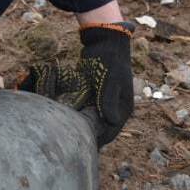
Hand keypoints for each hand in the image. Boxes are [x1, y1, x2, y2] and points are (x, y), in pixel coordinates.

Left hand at [20, 23, 133, 146]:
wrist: (104, 41)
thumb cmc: (110, 60)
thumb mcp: (110, 80)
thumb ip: (108, 100)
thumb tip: (110, 122)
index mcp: (123, 107)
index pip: (111, 131)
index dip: (98, 141)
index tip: (82, 149)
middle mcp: (115, 108)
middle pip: (101, 129)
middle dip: (88, 136)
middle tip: (71, 146)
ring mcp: (104, 101)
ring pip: (93, 121)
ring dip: (83, 127)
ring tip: (67, 136)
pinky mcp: (94, 94)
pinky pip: (86, 110)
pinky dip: (79, 115)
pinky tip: (65, 120)